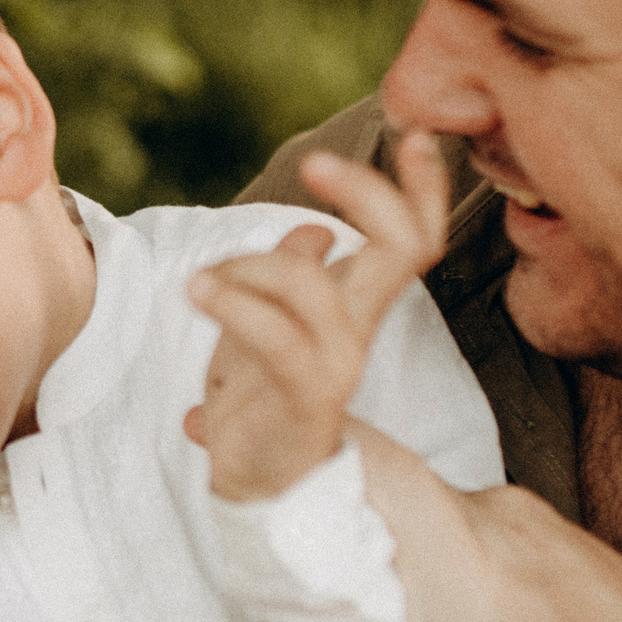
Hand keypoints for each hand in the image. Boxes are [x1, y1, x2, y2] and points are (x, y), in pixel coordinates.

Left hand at [185, 136, 451, 500]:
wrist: (253, 486)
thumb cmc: (261, 401)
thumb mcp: (267, 321)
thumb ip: (290, 275)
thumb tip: (313, 232)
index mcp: (357, 306)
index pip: (415, 239)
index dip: (425, 187)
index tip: (416, 134)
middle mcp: (359, 330)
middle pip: (403, 247)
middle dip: (366, 191)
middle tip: (313, 160)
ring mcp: (339, 365)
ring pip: (318, 285)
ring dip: (252, 263)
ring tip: (201, 279)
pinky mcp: (306, 400)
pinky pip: (281, 340)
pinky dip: (235, 304)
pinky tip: (197, 290)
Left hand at [195, 450, 621, 621]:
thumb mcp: (585, 605)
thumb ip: (520, 573)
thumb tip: (476, 554)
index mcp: (520, 520)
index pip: (407, 466)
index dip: (333, 440)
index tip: (269, 409)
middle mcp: (500, 542)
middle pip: (368, 480)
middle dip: (283, 448)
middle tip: (202, 421)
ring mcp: (487, 607)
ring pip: (350, 570)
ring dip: (265, 555)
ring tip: (198, 526)